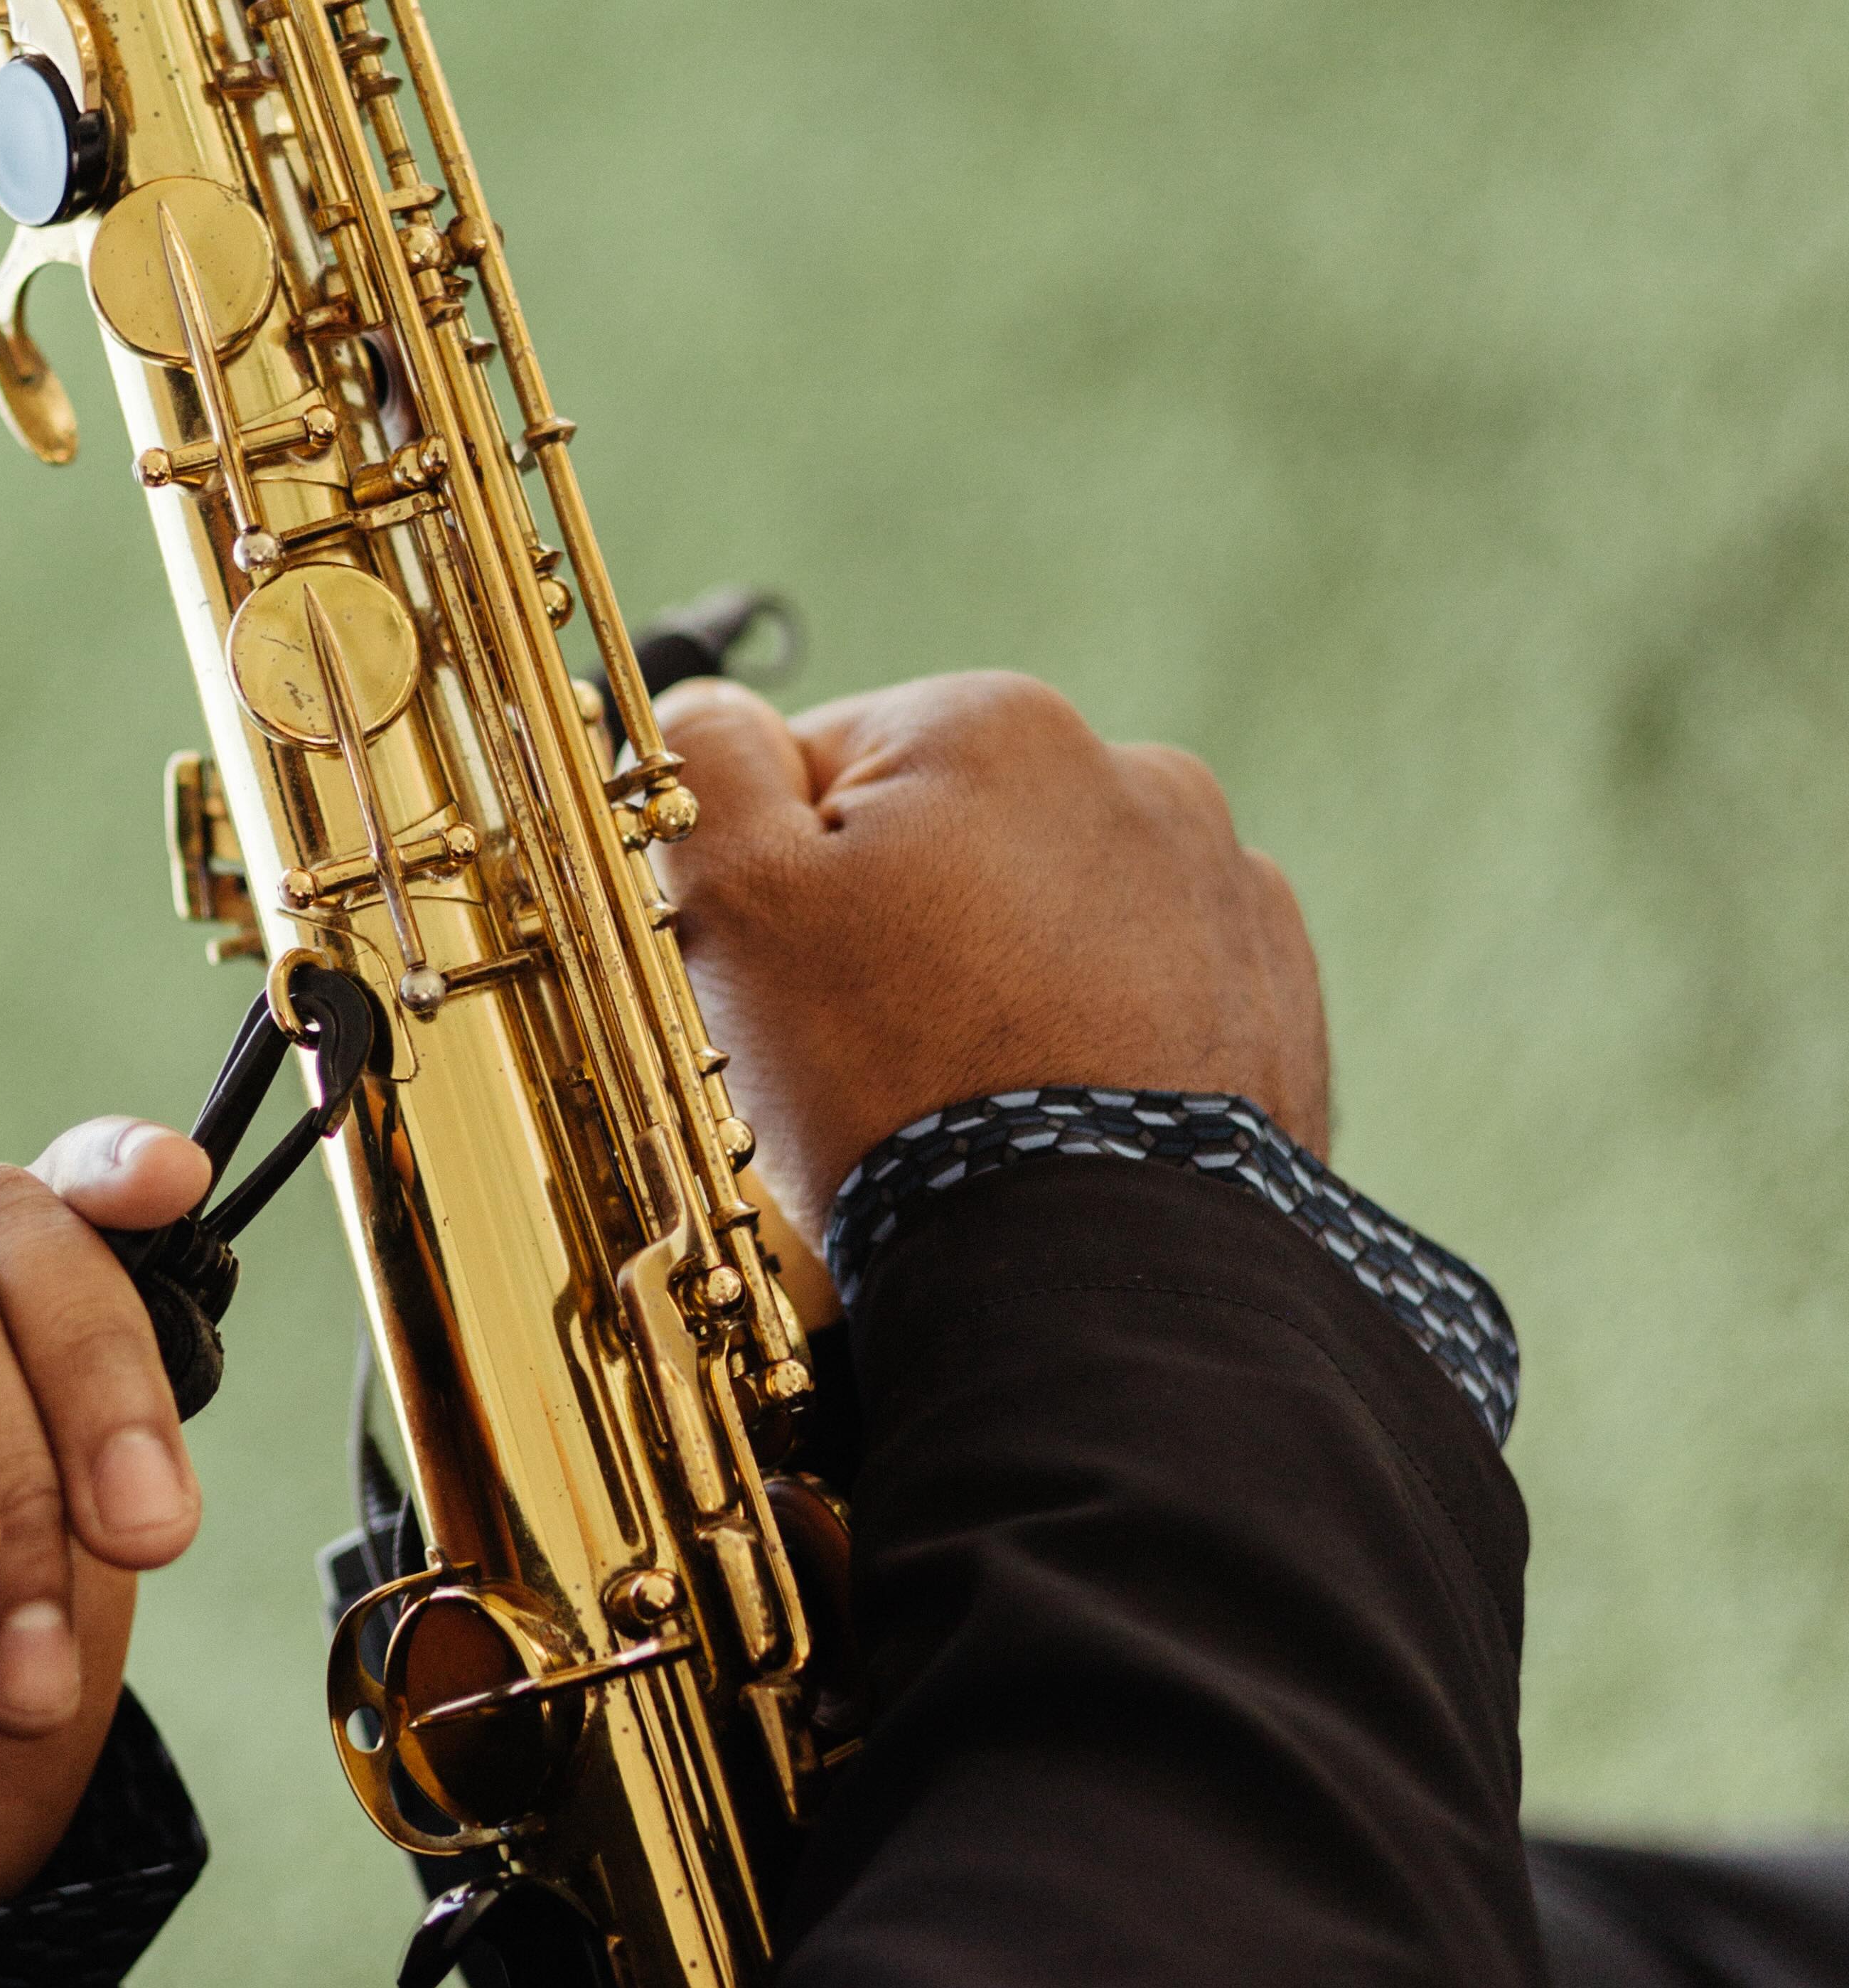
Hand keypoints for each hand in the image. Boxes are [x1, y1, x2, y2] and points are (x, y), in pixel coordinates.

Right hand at [658, 670, 1329, 1244]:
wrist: (1088, 1277)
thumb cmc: (899, 1087)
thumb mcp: (741, 907)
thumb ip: (709, 767)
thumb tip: (711, 710)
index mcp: (996, 725)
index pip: (825, 768)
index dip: (774, 883)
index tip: (778, 984)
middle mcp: (1136, 775)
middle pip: (950, 843)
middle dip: (899, 933)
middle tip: (865, 1064)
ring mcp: (1225, 890)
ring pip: (1049, 924)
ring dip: (1002, 987)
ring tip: (969, 1105)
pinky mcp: (1278, 1001)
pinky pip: (1149, 1000)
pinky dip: (1099, 1045)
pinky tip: (1059, 1122)